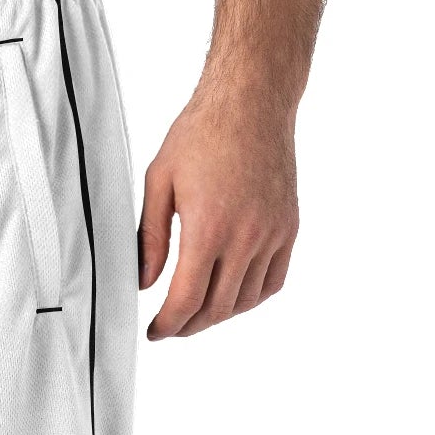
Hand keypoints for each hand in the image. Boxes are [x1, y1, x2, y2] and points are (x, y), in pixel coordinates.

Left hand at [140, 87, 299, 339]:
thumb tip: (145, 283)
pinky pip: (272, 282)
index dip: (168, 325)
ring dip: (218, 315)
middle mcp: (246, 236)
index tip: (155, 332)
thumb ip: (151, 237)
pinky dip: (250, 298)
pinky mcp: (289, 227)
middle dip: (189, 325)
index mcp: (208, 227)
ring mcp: (272, 233)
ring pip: (245, 300)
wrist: (252, 101)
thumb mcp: (159, 180)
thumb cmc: (201, 133)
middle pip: (216, 308)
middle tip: (171, 327)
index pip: (187, 299)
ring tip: (196, 312)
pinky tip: (231, 294)